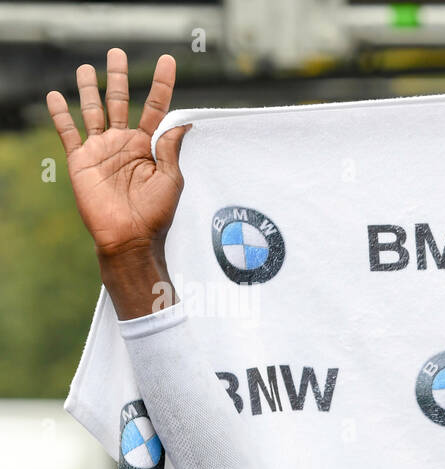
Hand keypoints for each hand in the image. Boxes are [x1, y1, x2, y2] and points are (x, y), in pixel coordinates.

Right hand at [47, 49, 189, 316]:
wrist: (129, 236)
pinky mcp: (82, 160)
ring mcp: (101, 149)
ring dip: (89, 88)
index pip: (156, 107)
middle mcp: (124, 143)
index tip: (167, 61)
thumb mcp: (171, 178)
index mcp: (148, 146)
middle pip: (120, 101)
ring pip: (93, 110)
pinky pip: (69, 132)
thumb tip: (184, 121)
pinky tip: (56, 96)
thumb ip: (171, 148)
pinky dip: (61, 114)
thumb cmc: (155, 213)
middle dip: (118, 77)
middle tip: (117, 52)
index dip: (162, 84)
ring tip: (86, 68)